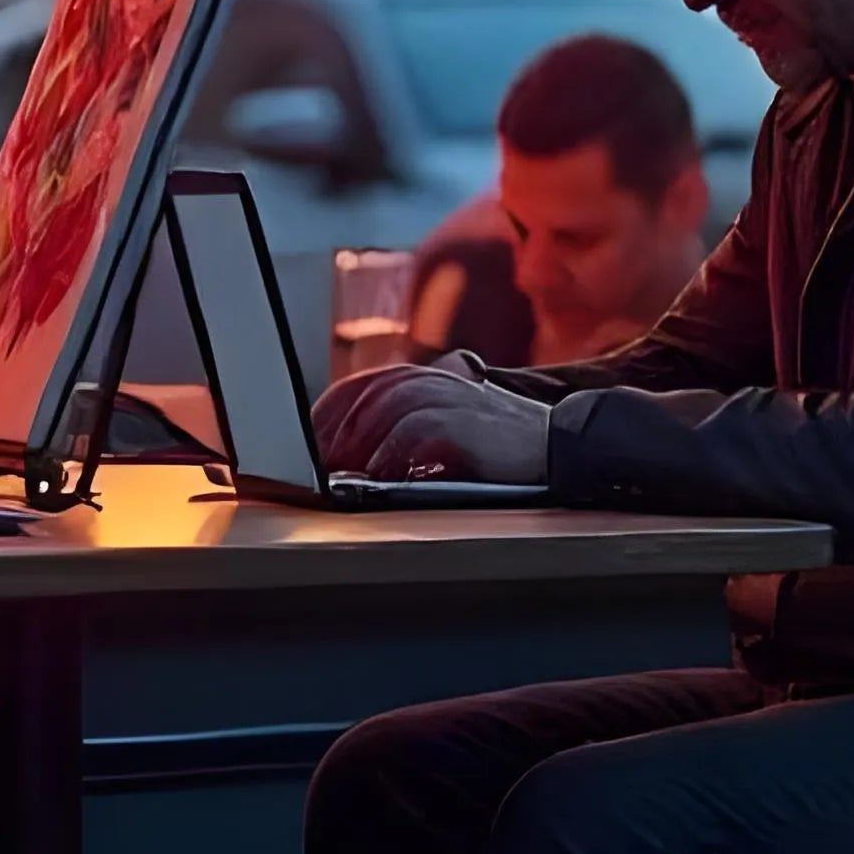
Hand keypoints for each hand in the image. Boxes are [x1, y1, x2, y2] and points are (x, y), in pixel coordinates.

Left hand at [313, 357, 553, 485]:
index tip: (300, 444)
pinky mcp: (457, 422)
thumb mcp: (444, 419)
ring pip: (378, 417)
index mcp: (418, 375)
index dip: (322, 416)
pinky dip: (386, 457)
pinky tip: (375, 478)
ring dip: (352, 448)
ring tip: (335, 476)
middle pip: (358, 400)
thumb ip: (402, 421)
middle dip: (328, 435)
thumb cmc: (493, 442)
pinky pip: (408, 437)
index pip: (353, 388)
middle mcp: (426, 378)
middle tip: (308, 467)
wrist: (553, 445)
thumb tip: (349, 451)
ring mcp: (443, 397)